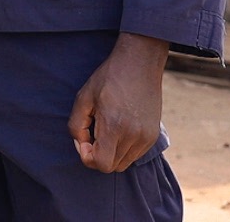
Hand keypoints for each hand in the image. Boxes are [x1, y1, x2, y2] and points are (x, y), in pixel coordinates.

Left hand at [68, 33, 168, 172]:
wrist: (140, 63)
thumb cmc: (108, 78)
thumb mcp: (83, 97)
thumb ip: (76, 125)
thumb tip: (82, 145)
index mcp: (115, 126)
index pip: (101, 164)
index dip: (87, 156)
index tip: (85, 137)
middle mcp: (134, 136)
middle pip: (112, 166)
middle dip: (98, 154)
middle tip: (93, 131)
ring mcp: (147, 137)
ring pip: (124, 162)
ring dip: (111, 152)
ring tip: (106, 127)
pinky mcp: (153, 135)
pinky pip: (135, 154)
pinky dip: (124, 148)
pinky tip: (119, 127)